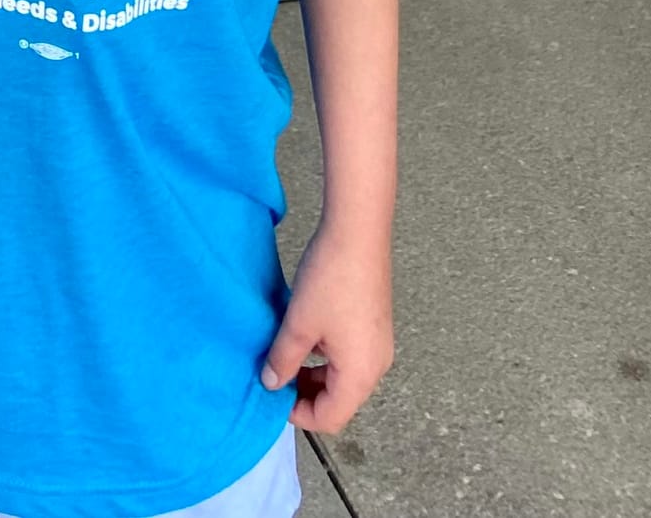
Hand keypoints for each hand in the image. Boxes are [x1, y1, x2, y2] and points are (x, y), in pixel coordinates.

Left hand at [261, 224, 393, 433]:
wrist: (357, 232)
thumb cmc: (331, 279)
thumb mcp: (298, 324)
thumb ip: (283, 359)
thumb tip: (271, 383)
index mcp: (360, 374)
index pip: (330, 417)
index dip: (299, 414)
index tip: (273, 397)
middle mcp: (376, 366)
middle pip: (339, 400)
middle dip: (306, 393)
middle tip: (275, 374)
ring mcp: (378, 345)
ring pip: (343, 376)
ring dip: (314, 372)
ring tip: (285, 352)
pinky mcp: (375, 325)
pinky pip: (349, 355)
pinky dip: (325, 355)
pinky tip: (304, 332)